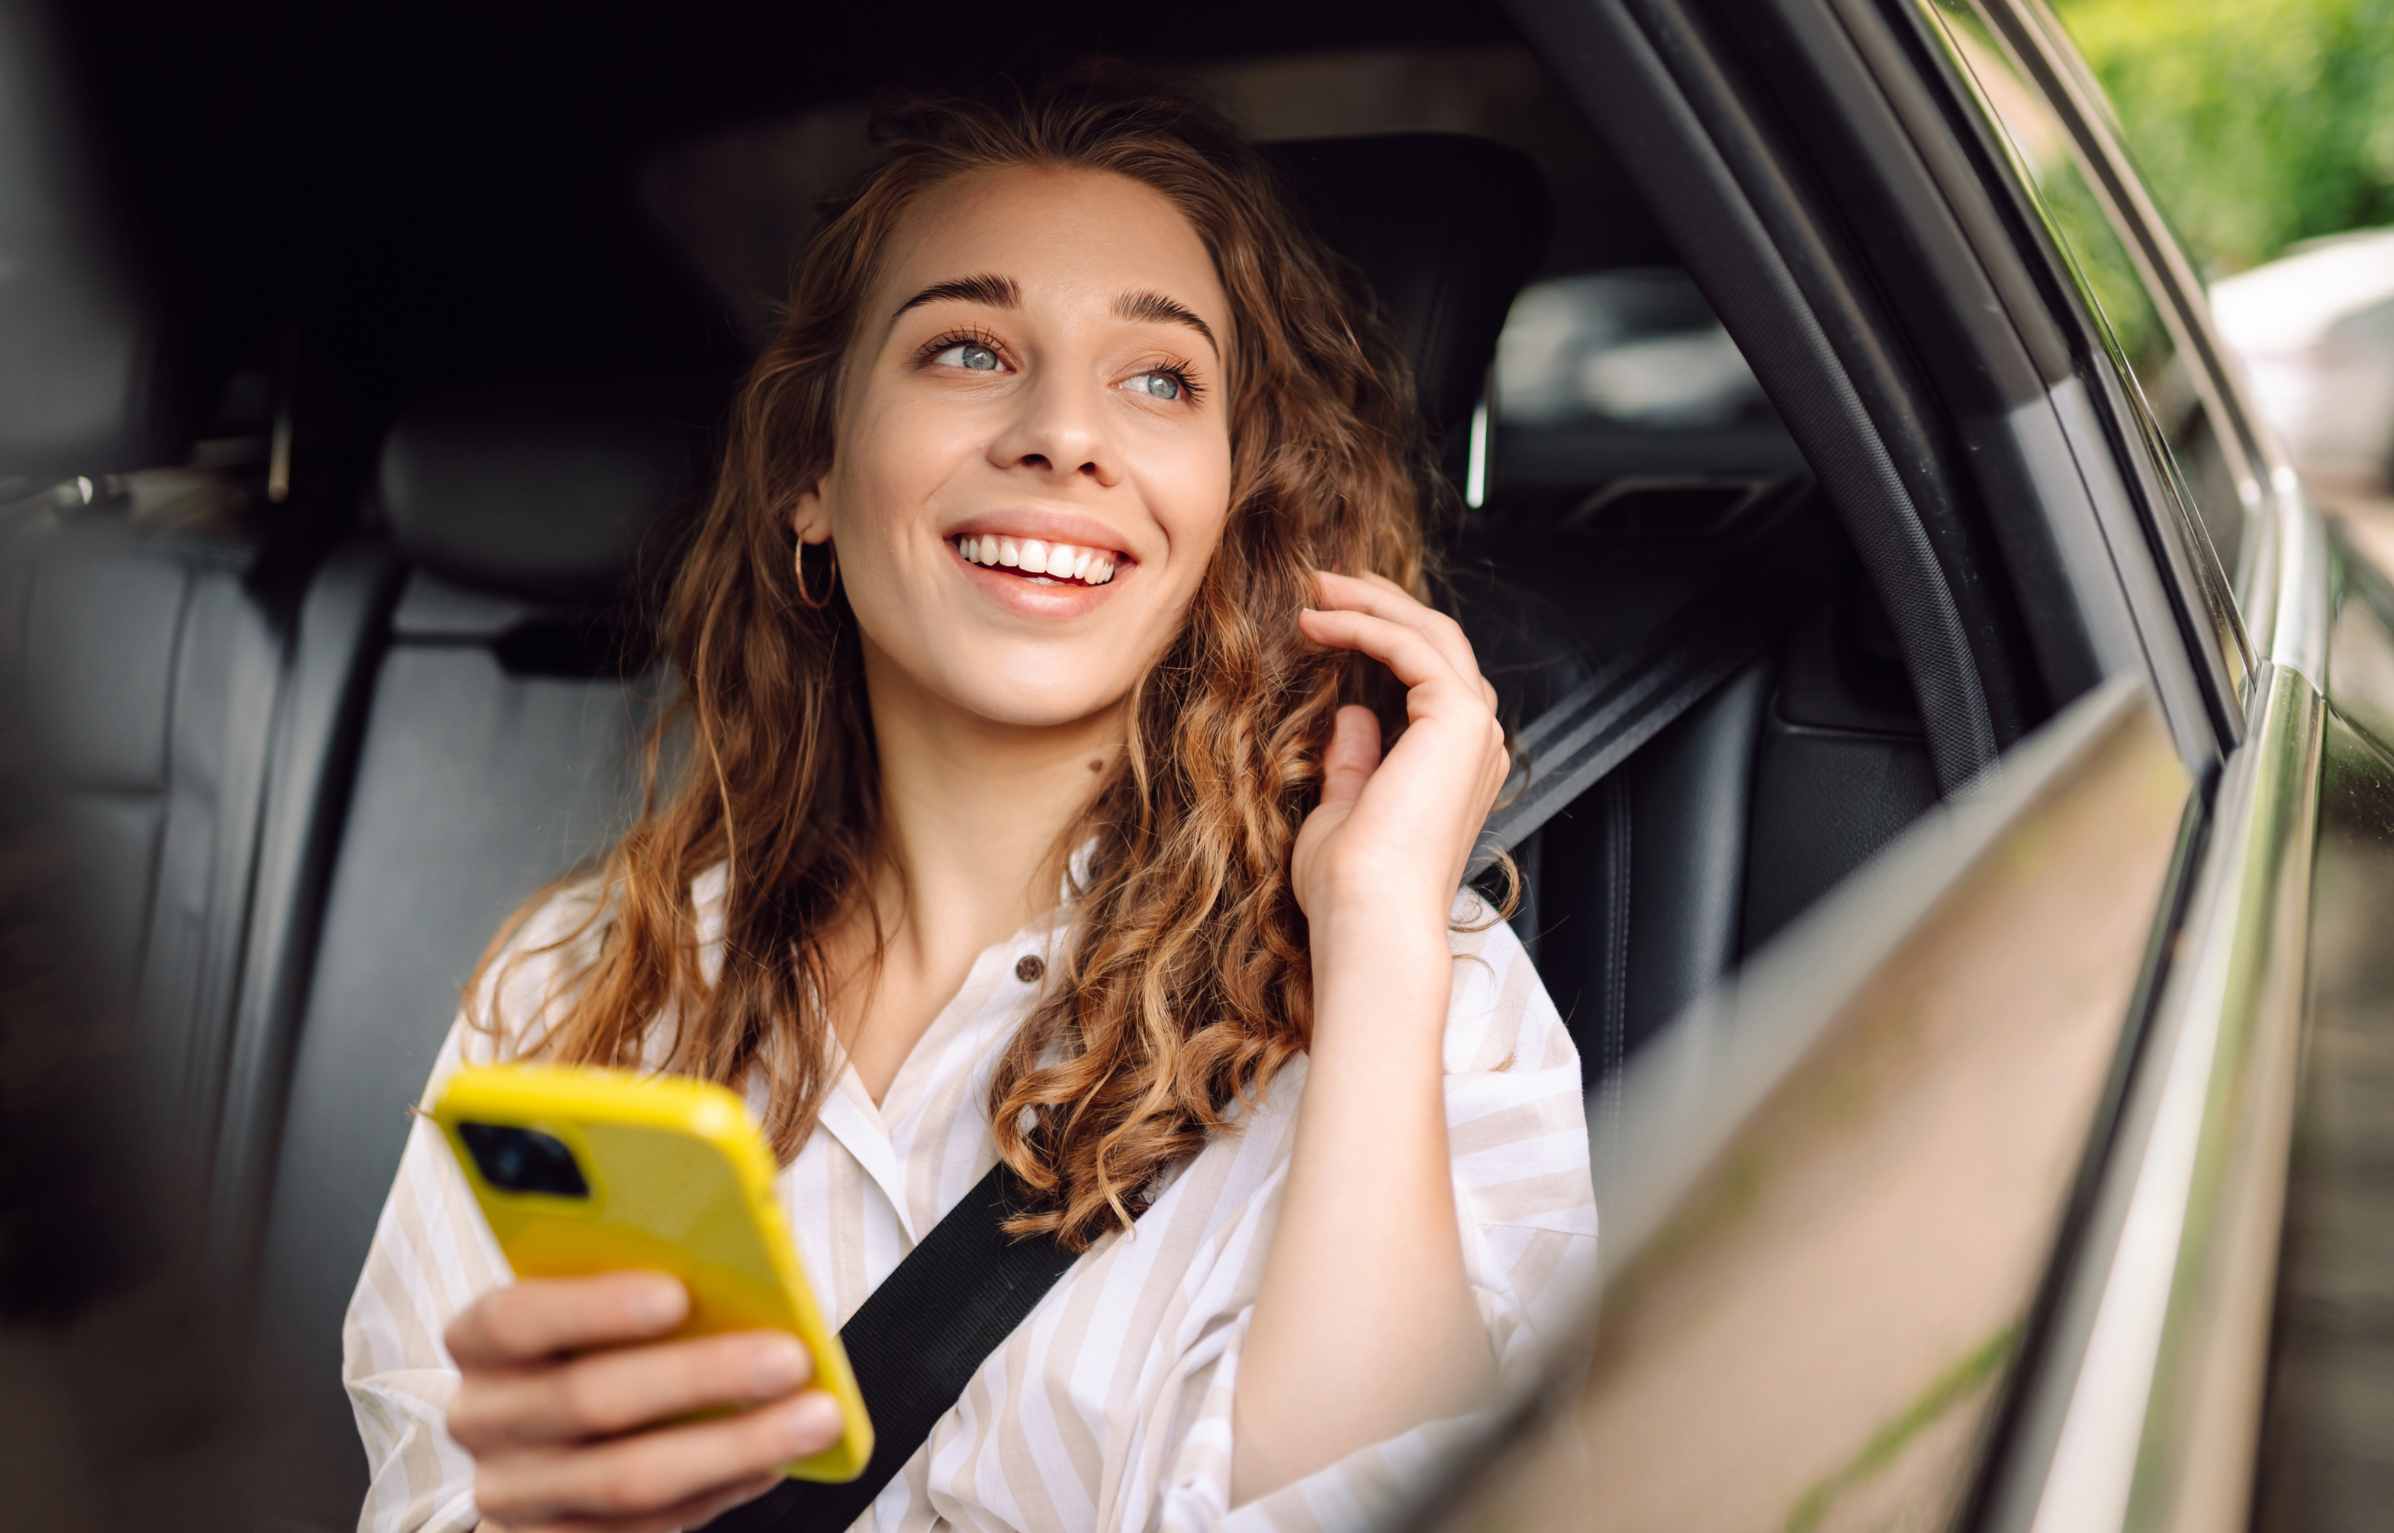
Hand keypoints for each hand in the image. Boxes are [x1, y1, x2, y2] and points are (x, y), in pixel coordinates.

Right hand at [445, 1270, 839, 1532]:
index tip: (677, 1295)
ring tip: (815, 1417)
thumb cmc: (599, 1340)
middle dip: (700, 1377)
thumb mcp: (603, 1288)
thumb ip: (662, 1249)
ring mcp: (515, 1493)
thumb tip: (754, 1210)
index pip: (515, 1318)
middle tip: (790, 1358)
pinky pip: (646, 1528)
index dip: (593, 1307)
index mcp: (480, 1337)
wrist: (554, 1441)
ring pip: (627, 1480)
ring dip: (733, 1446)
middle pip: (587, 1401)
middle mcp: (482, 1418)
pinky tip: (774, 1461)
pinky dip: (718, 1491)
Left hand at [1289, 569, 1508, 937]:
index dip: (1382, 636)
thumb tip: (1354, 716)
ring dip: (1371, 602)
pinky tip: (1318, 621)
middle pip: (1438, 642)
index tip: (1326, 616)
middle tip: (1324, 581)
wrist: (1369, 918)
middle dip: (1380, 603)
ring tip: (1315, 587)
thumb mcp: (1344, 812)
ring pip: (1430, 632)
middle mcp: (1476, 744)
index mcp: (1457, 767)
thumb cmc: (1351, 888)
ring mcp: (1474, 730)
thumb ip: (1355, 763)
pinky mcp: (1456, 718)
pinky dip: (1365, 624)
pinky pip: (1410, 645)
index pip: (1430, 677)